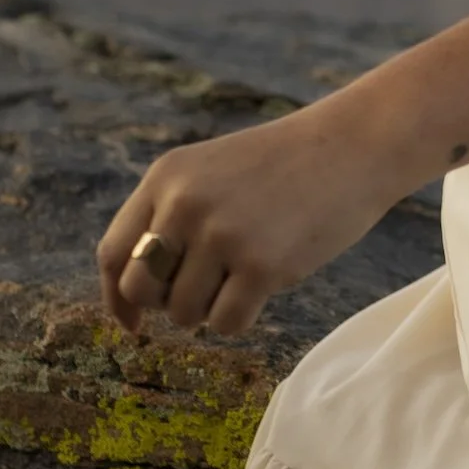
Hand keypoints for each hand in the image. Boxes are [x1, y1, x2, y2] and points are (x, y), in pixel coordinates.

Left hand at [98, 97, 407, 339]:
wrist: (355, 145)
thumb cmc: (285, 167)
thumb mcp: (211, 173)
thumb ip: (170, 218)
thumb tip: (135, 300)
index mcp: (166, 177)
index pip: (112, 253)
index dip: (117, 297)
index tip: (132, 323)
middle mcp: (185, 204)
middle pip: (141, 289)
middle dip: (167, 304)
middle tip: (204, 293)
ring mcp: (223, 235)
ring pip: (184, 313)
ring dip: (210, 310)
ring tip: (245, 276)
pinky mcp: (262, 265)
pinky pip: (225, 323)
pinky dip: (241, 318)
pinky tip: (266, 287)